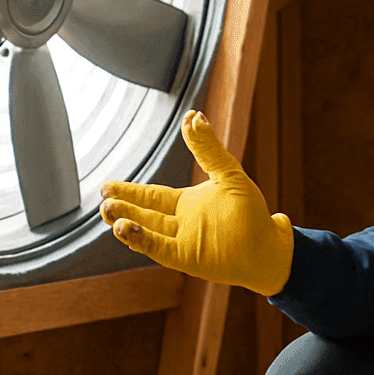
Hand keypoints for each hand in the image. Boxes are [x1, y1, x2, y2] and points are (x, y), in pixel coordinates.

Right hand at [100, 110, 293, 295]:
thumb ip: (207, 148)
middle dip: (122, 207)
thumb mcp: (228, 174)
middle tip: (102, 199)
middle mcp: (180, 224)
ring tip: (108, 212)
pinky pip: (160, 249)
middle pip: (143, 214)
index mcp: (187, 204)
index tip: (105, 186)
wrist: (270, 246)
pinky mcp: (187, 259)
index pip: (151, 196)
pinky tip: (128, 229)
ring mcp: (182, 242)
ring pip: (146, 232)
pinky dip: (143, 240)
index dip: (129, 191)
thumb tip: (192, 115)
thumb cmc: (252, 213)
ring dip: (127, 223)